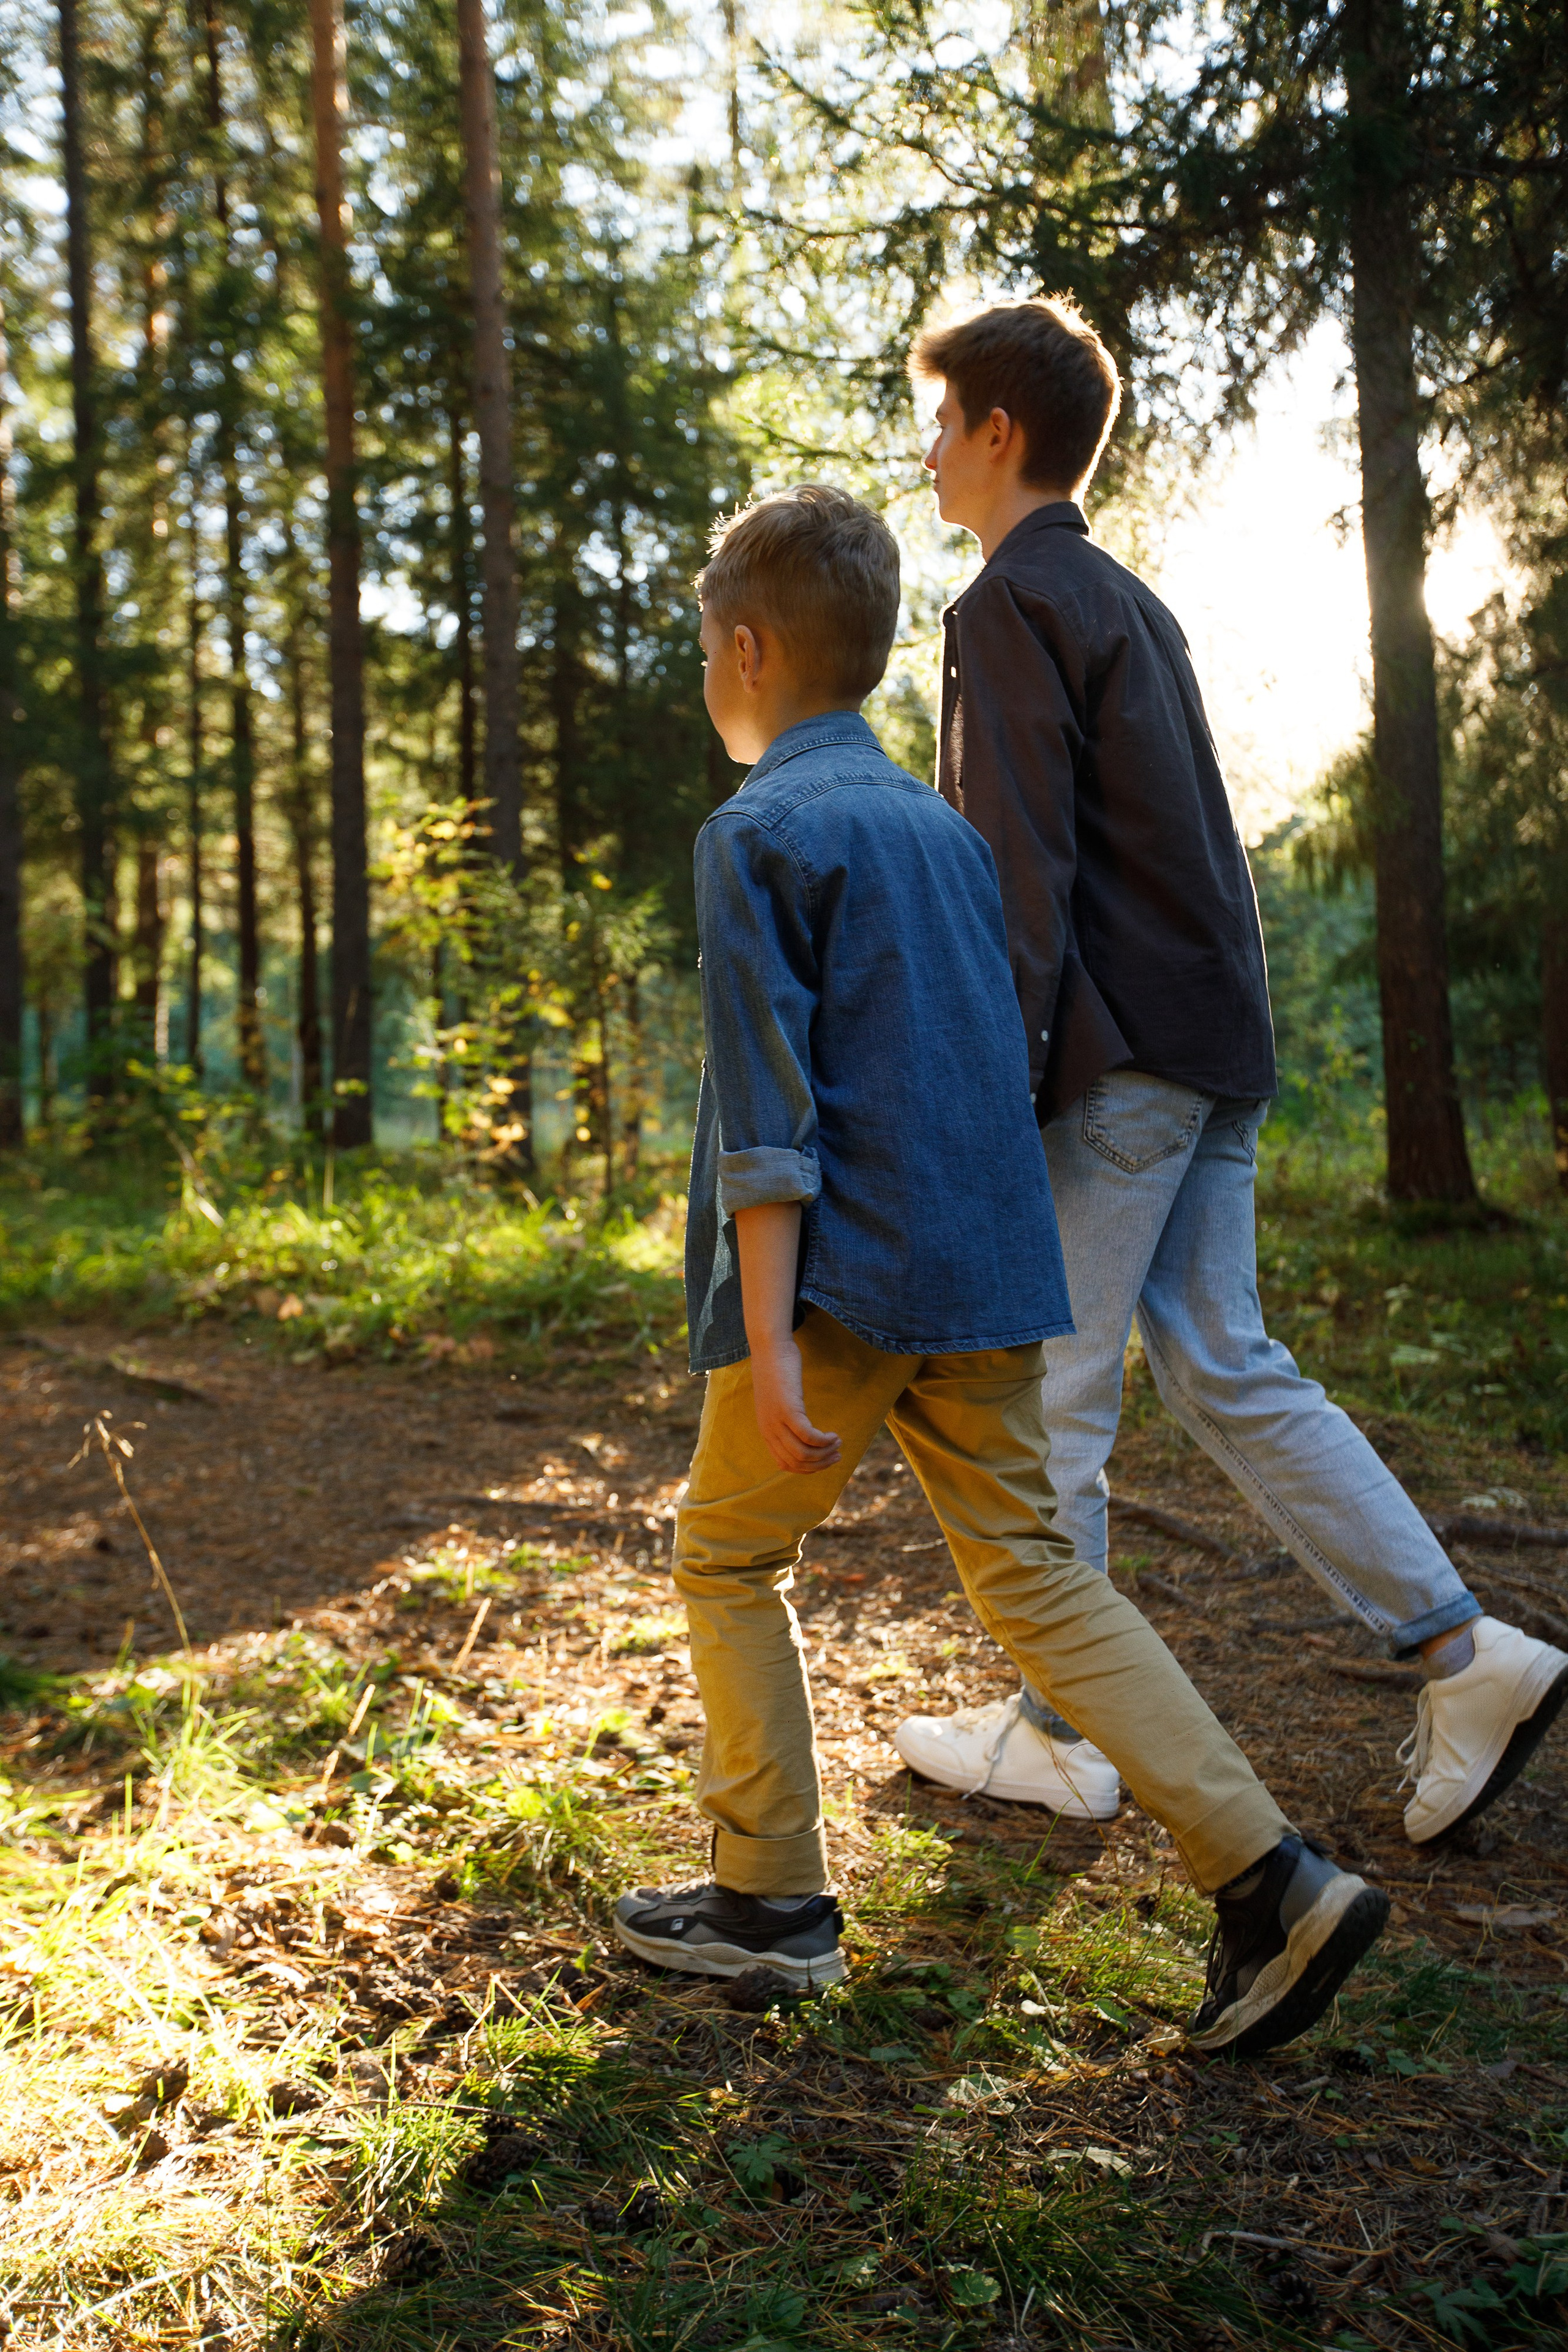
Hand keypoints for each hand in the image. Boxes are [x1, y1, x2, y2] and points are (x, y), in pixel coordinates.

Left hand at [750, 1335, 841, 1475]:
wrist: (769, 1349)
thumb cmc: (777, 1372)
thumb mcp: (778, 1401)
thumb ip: (785, 1418)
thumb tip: (800, 1429)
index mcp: (766, 1431)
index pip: (786, 1464)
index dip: (808, 1468)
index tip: (825, 1460)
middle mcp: (769, 1430)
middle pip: (796, 1463)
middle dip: (820, 1464)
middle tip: (837, 1455)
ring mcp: (777, 1421)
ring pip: (803, 1453)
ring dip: (825, 1453)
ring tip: (838, 1444)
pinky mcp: (787, 1410)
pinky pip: (808, 1436)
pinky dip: (824, 1440)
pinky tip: (833, 1435)